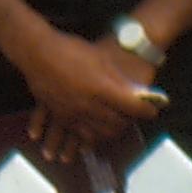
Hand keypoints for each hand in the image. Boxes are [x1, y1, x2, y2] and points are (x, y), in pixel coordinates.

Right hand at [11, 27, 160, 164]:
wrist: (38, 52)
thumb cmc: (72, 50)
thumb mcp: (101, 59)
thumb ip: (118, 79)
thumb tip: (136, 92)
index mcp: (103, 89)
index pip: (133, 107)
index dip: (147, 110)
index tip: (153, 111)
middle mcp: (89, 105)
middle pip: (116, 123)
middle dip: (128, 123)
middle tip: (134, 120)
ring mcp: (73, 113)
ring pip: (97, 133)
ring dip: (109, 135)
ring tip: (116, 132)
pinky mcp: (60, 115)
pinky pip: (76, 134)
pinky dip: (85, 140)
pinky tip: (89, 142)